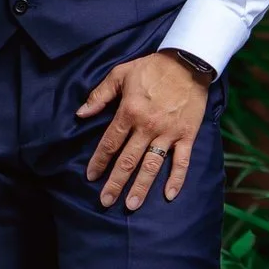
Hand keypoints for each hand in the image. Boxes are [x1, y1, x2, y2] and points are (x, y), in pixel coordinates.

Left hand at [77, 51, 208, 209]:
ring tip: (132, 205)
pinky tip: (169, 196)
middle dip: (116, 182)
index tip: (91, 177)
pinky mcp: (187, 136)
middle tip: (105, 201)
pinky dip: (177, 179)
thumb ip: (99, 95)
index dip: (99, 161)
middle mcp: (148, 127)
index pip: (110, 143)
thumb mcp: (120, 74)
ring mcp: (169, 133)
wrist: (187, 63)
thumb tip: (81, 113)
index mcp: (129, 112)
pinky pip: (182, 161)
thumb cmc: (150, 68)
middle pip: (128, 160)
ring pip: (152, 165)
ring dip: (142, 187)